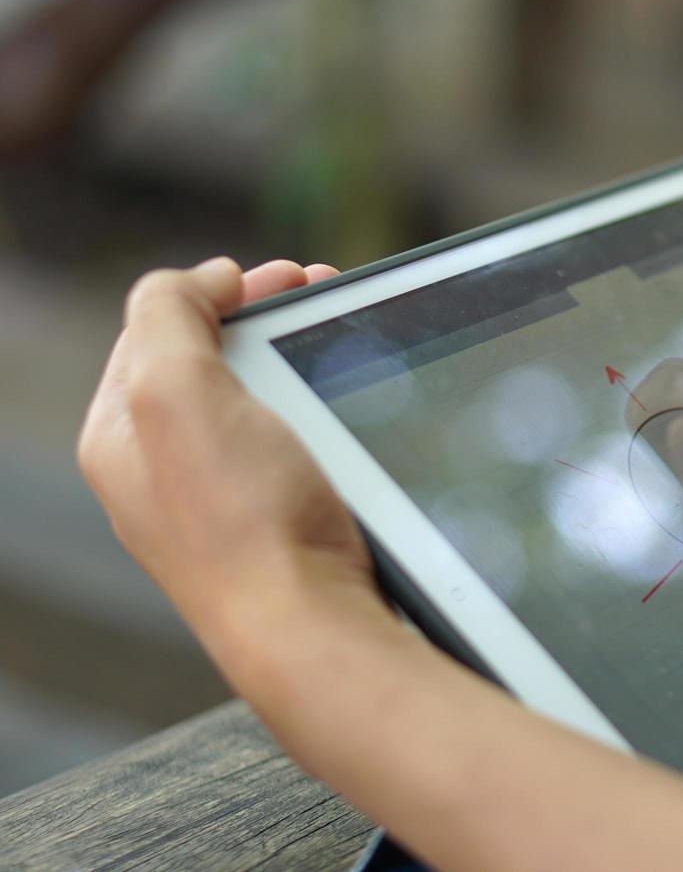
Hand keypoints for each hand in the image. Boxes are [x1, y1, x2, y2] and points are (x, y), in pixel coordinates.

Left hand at [77, 258, 389, 662]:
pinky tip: (345, 413)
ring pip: (253, 400)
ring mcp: (218, 499)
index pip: (154, 329)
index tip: (279, 276)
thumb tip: (204, 281)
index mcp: (120, 433)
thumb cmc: (245, 519)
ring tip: (340, 348)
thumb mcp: (177, 389)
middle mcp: (160, 469)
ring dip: (295, 360)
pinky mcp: (275, 524)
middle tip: (317, 296)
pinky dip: (316, 412)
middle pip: (206, 360)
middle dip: (262, 318)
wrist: (309, 624)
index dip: (214, 289)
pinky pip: (289, 444)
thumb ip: (169, 313)